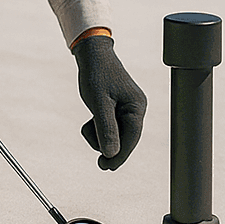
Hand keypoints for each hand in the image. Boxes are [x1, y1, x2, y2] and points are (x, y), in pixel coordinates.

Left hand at [73, 34, 146, 169]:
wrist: (92, 55)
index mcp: (136, 107)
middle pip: (125, 139)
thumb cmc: (96, 75)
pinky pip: (110, 127)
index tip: (107, 168)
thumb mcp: (98, 103)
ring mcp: (127, 110)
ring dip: (100, 135)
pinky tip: (90, 119)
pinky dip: (98, 128)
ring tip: (88, 123)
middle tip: (98, 163)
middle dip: (108, 146)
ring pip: (115, 135)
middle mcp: (135, 109)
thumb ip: (106, 128)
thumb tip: (111, 154)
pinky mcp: (117, 109)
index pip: (132, 138)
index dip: (120, 156)